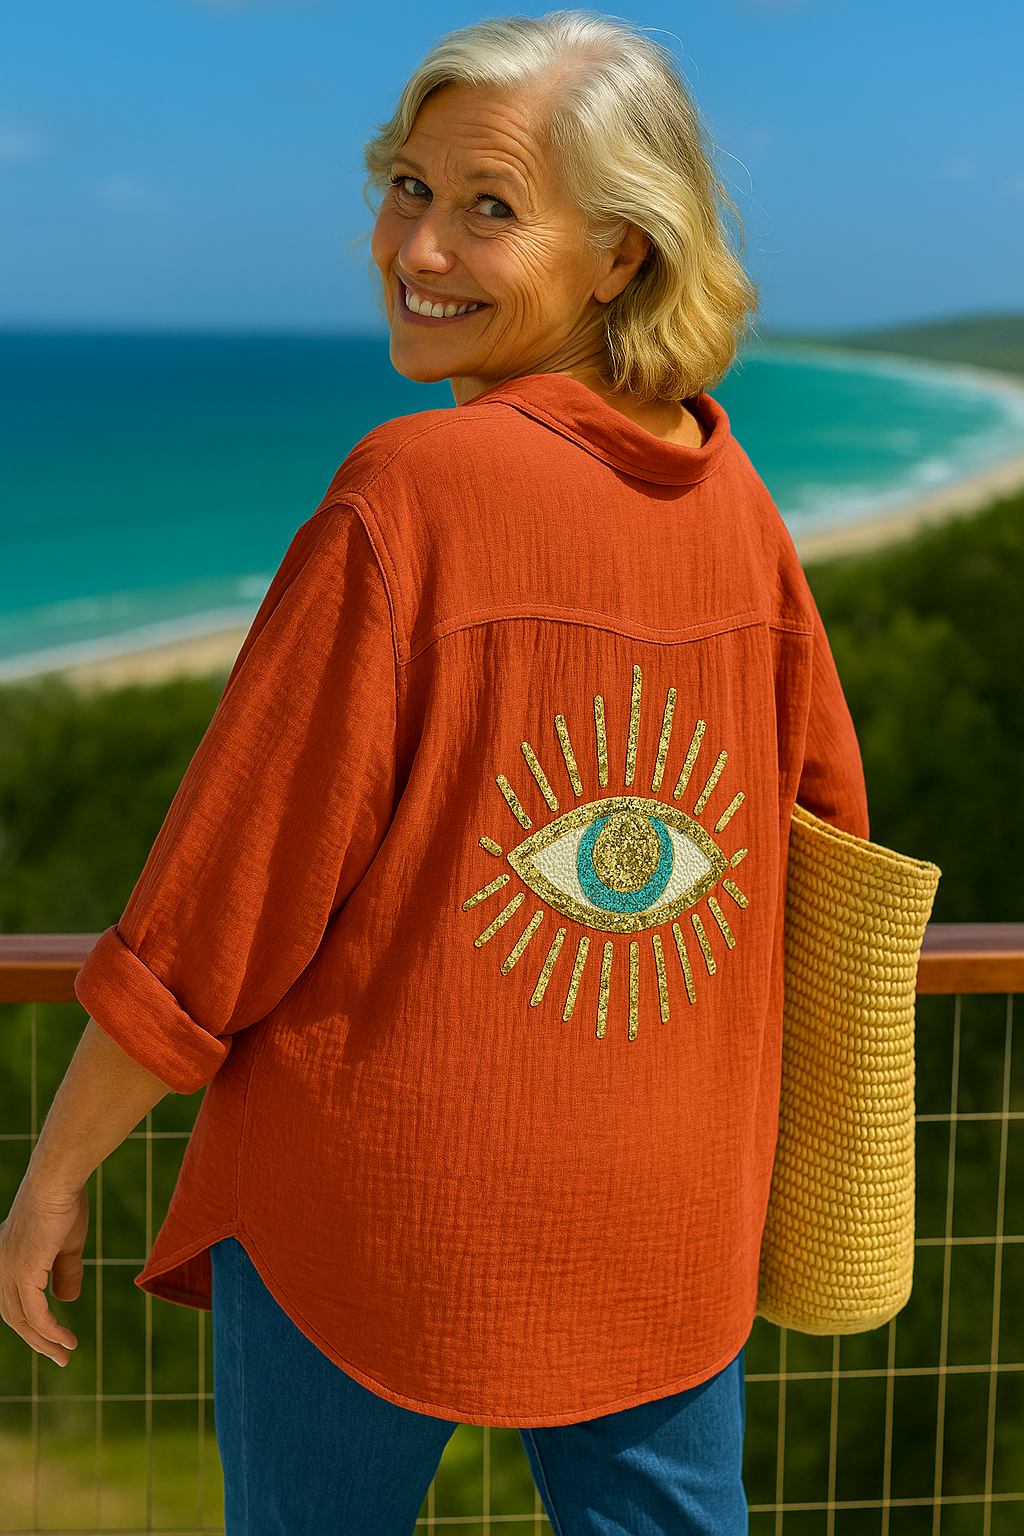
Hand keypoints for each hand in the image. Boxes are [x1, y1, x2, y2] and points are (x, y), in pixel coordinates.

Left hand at [0, 1182, 88, 1366]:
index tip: (53, 1341)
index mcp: (5, 1260)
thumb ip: (64, 1271)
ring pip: (23, 1320)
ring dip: (45, 1341)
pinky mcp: (22, 1273)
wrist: (57, 1183)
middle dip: (38, 1340)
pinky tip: (65, 1340)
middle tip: (61, 1356)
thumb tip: (66, 1300)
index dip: (32, 1325)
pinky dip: (50, 1330)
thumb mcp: (67, 1245)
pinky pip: (35, 1313)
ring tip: (66, 1352)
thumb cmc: (63, 1205)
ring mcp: (8, 1271)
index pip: (14, 1303)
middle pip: (15, 1317)